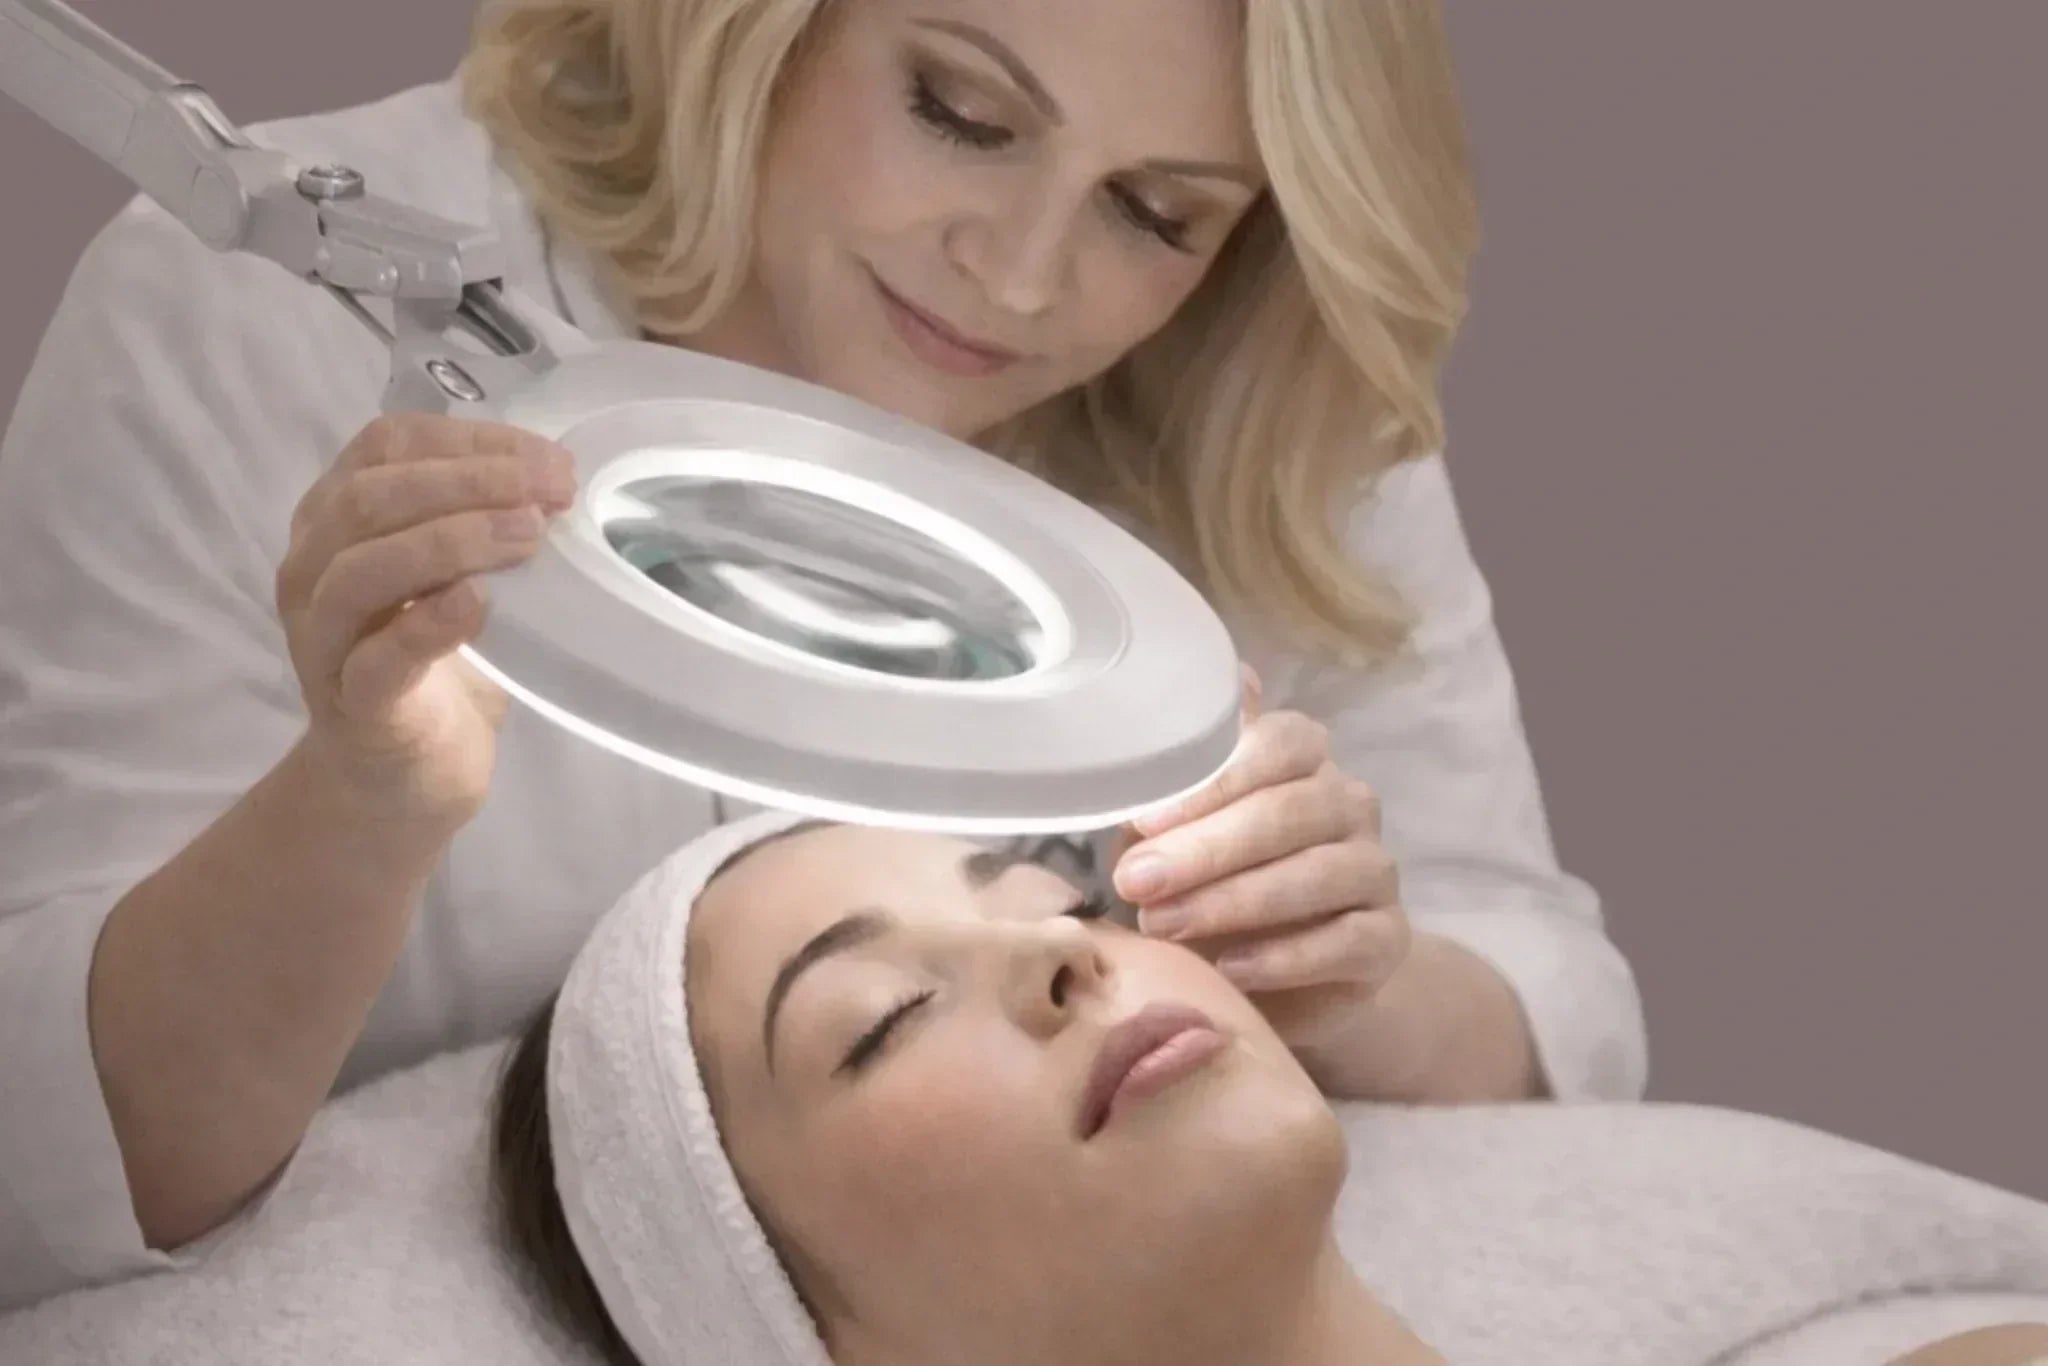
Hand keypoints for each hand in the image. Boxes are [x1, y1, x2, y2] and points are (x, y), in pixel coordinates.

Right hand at [275, 414, 576, 828]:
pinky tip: (476, 603)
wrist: (403, 775)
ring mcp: (322, 638)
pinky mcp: (350, 704)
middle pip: (372, 498)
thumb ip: (482, 522)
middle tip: (551, 491)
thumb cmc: (436, 658)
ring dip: (452, 541)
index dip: (469, 441)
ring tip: (528, 536)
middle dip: (471, 482)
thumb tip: (554, 478)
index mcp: (335, 518)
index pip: (387, 446)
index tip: (547, 459)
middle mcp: (312, 566)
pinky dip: (427, 624)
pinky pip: (376, 658)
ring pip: (362, 568)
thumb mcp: (457, 573)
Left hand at [1112, 668, 1411, 1054]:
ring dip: (1234, 901)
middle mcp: (1347, 803)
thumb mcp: (1171, 833)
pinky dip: (1285, 957)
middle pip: (1290, 810)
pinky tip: (1230, 969)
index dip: (1210, 781)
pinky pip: (1349, 940)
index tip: (1142, 821)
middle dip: (1206, 848)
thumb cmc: (1207, 882)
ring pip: (1320, 873)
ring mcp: (1374, 869)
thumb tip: (1141, 748)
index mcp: (1301, 756)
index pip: (1275, 744)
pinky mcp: (1387, 938)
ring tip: (1165, 925)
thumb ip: (1164, 788)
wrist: (1267, 977)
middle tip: (1136, 882)